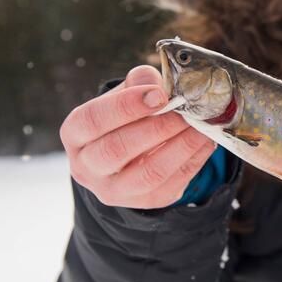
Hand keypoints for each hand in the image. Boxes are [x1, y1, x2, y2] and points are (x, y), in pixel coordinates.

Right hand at [59, 65, 215, 208]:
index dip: (126, 106)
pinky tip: (205, 141)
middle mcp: (87, 167)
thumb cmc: (127, 117)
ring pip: (148, 173)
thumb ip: (139, 82)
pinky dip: (194, 160)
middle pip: (116, 150)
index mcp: (75, 134)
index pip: (92, 120)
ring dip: (181, 146)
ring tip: (200, 126)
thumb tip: (155, 80)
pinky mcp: (145, 201)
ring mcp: (115, 190)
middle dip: (156, 128)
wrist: (133, 155)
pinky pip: (172, 183)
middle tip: (184, 111)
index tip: (159, 94)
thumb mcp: (126, 95)